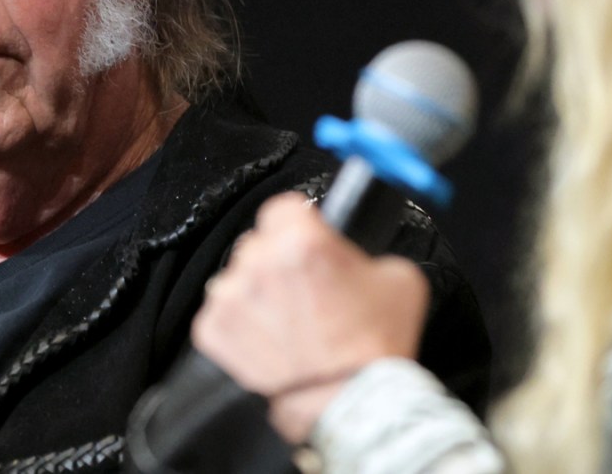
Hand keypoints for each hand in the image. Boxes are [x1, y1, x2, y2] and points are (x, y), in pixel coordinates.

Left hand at [192, 193, 429, 443]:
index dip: (299, 222)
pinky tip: (271, 341)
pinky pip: (222, 314)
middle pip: (259, 243)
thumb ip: (368, 252)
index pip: (284, 206)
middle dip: (279, 260)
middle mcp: (258, 263)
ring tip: (289, 322)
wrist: (347, 404)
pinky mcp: (212, 331)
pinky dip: (241, 325)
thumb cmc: (374, 347)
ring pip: (238, 278)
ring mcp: (229, 298)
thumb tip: (349, 251)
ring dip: (257, 293)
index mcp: (301, 240)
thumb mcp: (398, 277)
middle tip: (306, 289)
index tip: (307, 237)